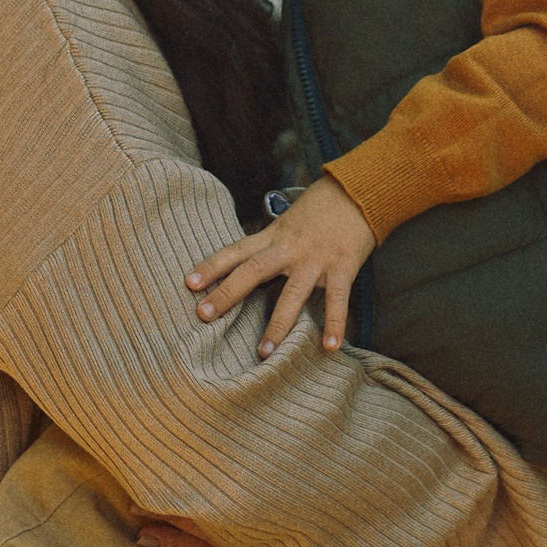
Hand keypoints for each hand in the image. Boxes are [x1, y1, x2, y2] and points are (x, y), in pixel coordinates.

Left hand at [185, 176, 377, 356]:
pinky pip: (337, 300)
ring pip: (292, 294)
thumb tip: (244, 270)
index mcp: (272, 237)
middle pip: (252, 271)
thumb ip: (267, 247)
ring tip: (264, 353)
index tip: (189, 282)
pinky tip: (329, 347)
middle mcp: (289, 249)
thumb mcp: (286, 224)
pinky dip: (334, 324)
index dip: (211, 266)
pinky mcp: (342, 267)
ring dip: (278, 326)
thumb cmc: (318, 211)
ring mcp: (316, 259)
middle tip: (203, 315)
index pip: (235, 252)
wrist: (358, 193)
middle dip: (227, 293)